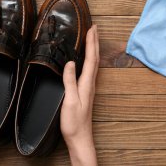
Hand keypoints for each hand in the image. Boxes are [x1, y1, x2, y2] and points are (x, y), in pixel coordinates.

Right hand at [60, 25, 98, 165]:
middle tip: (94, 28)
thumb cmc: (74, 123)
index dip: (91, 43)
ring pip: (93, 64)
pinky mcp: (85, 92)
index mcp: (87, 84)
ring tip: (91, 38)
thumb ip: (70, 81)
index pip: (91, 59)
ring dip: (93, 49)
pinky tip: (85, 59)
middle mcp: (90, 84)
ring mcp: (89, 88)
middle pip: (95, 59)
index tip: (92, 28)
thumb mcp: (69, 101)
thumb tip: (69, 62)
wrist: (80, 138)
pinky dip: (89, 59)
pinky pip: (89, 70)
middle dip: (95, 42)